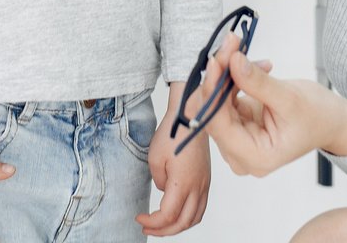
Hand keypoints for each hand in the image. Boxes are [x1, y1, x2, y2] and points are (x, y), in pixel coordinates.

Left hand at [137, 82, 209, 236]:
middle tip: (147, 228)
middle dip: (163, 230)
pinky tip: (177, 213)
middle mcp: (197, 187)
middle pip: (183, 222)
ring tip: (162, 226)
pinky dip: (189, 216)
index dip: (152, 222)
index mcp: (183, 183)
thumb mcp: (154, 158)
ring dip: (178, 226)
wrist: (191, 115)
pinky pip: (200, 206)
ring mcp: (204, 184)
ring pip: (195, 217)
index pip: (167, 215)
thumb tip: (164, 190)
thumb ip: (158, 181)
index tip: (139, 218)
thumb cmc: (172, 133)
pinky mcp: (206, 179)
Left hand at [202, 42, 346, 178]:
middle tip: (232, 46)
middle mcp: (240, 152)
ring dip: (227, 72)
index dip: (212, 91)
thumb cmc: (318, 117)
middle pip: (213, 111)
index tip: (216, 61)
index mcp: (254, 157)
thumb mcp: (290, 98)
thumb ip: (258, 82)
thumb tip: (233, 62)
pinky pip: (224, 96)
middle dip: (220, 75)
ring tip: (243, 50)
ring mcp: (237, 138)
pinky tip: (254, 66)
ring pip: (216, 100)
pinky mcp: (237, 123)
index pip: (218, 124)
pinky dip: (235, 77)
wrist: (331, 121)